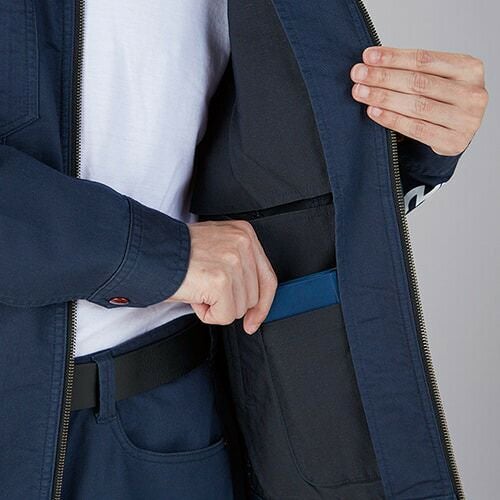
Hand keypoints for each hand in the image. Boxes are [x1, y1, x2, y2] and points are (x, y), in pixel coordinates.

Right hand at [166, 220, 277, 334]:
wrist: (150, 253)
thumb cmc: (177, 253)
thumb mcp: (217, 248)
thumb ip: (240, 266)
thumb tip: (254, 302)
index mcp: (244, 233)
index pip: (268, 277)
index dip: (263, 305)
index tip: (254, 319)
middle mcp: (242, 244)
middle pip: (254, 297)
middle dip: (230, 302)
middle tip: (206, 287)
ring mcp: (233, 262)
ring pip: (240, 309)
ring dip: (216, 306)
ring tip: (199, 287)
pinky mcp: (221, 281)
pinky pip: (225, 316)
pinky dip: (208, 314)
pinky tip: (196, 296)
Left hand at [350, 46, 487, 155]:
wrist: (456, 133)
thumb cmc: (441, 102)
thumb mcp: (435, 79)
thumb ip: (411, 70)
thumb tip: (370, 62)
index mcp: (469, 68)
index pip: (424, 59)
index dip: (393, 58)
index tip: (368, 57)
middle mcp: (472, 92)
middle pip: (419, 82)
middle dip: (383, 77)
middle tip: (358, 75)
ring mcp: (466, 119)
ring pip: (417, 105)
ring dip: (383, 97)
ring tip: (360, 92)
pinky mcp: (454, 141)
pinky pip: (417, 129)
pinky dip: (392, 119)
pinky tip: (374, 112)